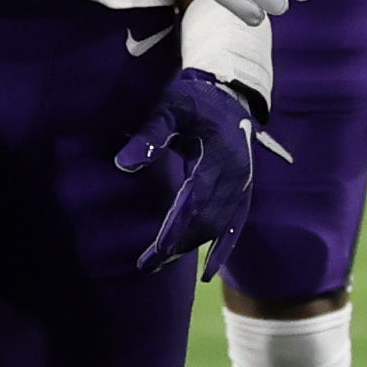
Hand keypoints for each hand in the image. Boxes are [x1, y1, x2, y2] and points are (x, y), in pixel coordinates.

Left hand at [113, 70, 273, 273]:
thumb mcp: (170, 107)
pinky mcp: (244, 192)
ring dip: (193, 247)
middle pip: (209, 219)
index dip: (177, 226)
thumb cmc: (194, 99)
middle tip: (148, 264)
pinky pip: (235, 226)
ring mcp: (244, 185)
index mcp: (220, 154)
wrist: (230, 94)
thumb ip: (149, 134)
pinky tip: (209, 271)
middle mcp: (237, 175)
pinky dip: (223, 249)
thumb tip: (123, 164)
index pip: (197, 199)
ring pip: (220, 227)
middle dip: (180, 244)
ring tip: (161, 263)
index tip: (157, 249)